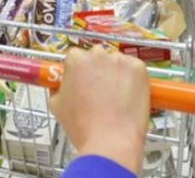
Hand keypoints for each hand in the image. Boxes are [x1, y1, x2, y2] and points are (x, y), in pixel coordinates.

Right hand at [49, 47, 149, 173]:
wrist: (111, 140)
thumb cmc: (81, 125)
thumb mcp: (56, 105)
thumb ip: (58, 87)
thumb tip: (64, 83)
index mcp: (75, 59)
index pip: (76, 57)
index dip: (79, 71)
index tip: (83, 83)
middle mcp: (97, 54)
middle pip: (97, 56)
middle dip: (98, 70)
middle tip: (100, 91)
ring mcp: (120, 60)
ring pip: (117, 62)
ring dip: (116, 74)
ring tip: (117, 98)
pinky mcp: (139, 68)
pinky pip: (134, 69)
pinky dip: (133, 79)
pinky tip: (129, 97)